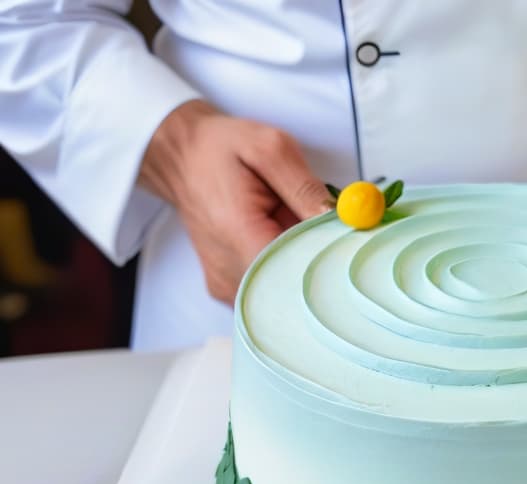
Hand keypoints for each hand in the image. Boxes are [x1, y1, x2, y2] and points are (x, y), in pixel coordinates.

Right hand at [139, 100, 331, 302]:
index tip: (344, 239)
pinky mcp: (228, 291)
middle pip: (293, 288)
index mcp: (236, 232)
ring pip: (284, 292)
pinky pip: (269, 291)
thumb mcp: (270, 148)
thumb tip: (342, 219)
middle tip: (320, 229)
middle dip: (316, 260)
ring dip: (298, 262)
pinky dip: (282, 267)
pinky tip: (275, 241)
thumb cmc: (224, 150)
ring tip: (286, 228)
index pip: (295, 271)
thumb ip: (306, 187)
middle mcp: (228, 270)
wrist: (183, 159)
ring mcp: (226, 286)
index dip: (327, 258)